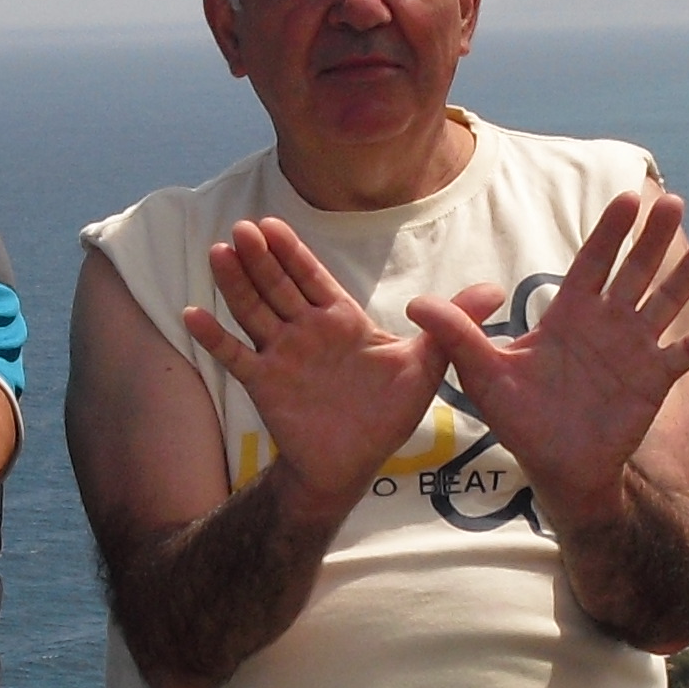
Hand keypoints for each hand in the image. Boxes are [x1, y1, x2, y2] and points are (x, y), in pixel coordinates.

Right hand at [182, 218, 448, 509]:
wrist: (352, 463)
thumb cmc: (386, 412)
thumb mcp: (427, 365)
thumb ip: (452, 323)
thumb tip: (496, 290)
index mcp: (341, 321)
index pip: (312, 277)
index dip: (292, 252)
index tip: (271, 223)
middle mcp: (306, 332)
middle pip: (278, 287)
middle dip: (260, 259)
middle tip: (241, 229)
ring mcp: (282, 356)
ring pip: (254, 312)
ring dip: (235, 285)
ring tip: (217, 253)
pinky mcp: (265, 384)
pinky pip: (236, 356)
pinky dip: (214, 337)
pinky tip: (192, 314)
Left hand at [409, 190, 688, 526]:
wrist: (558, 468)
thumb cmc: (521, 420)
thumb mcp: (484, 375)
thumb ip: (459, 336)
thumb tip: (414, 304)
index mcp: (570, 314)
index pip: (592, 261)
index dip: (610, 231)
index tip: (626, 197)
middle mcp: (607, 323)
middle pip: (635, 270)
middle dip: (654, 238)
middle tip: (674, 201)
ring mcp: (635, 349)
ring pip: (667, 300)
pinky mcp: (655, 380)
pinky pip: (688, 352)